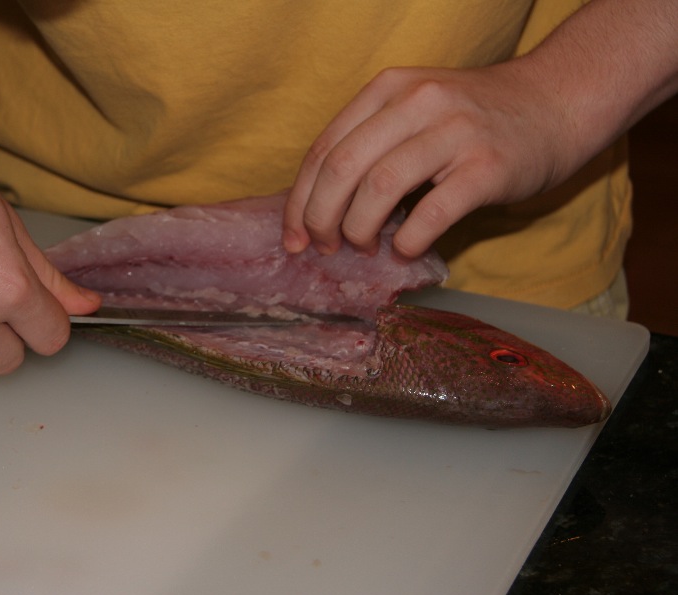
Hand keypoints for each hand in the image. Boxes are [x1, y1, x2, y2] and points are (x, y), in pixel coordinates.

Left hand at [283, 0, 677, 258]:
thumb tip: (320, 206)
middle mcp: (417, 102)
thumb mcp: (415, 110)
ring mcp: (454, 132)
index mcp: (388, 89)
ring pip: (379, 188)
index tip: (294, 237)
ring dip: (359, 230)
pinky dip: (407, 240)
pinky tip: (404, 249)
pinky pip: (430, 213)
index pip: (324, 148)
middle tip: (325, 248)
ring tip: (364, 248)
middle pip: (342, 168)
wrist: (557, 102)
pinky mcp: (487, 166)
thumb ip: (371, 142)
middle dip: (321, 218)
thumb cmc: (475, 118)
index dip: (300, 200)